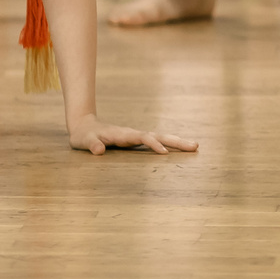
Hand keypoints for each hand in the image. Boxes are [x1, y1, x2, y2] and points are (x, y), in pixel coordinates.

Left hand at [68, 115, 199, 155]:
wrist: (85, 126)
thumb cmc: (84, 135)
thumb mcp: (83, 141)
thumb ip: (92, 144)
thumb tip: (100, 150)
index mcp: (123, 134)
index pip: (142, 138)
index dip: (153, 144)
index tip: (164, 152)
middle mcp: (133, 134)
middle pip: (159, 135)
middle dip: (176, 141)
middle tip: (195, 146)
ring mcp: (137, 137)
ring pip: (161, 137)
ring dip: (177, 142)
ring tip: (195, 146)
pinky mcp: (137, 141)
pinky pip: (157, 142)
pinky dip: (170, 144)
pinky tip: (180, 149)